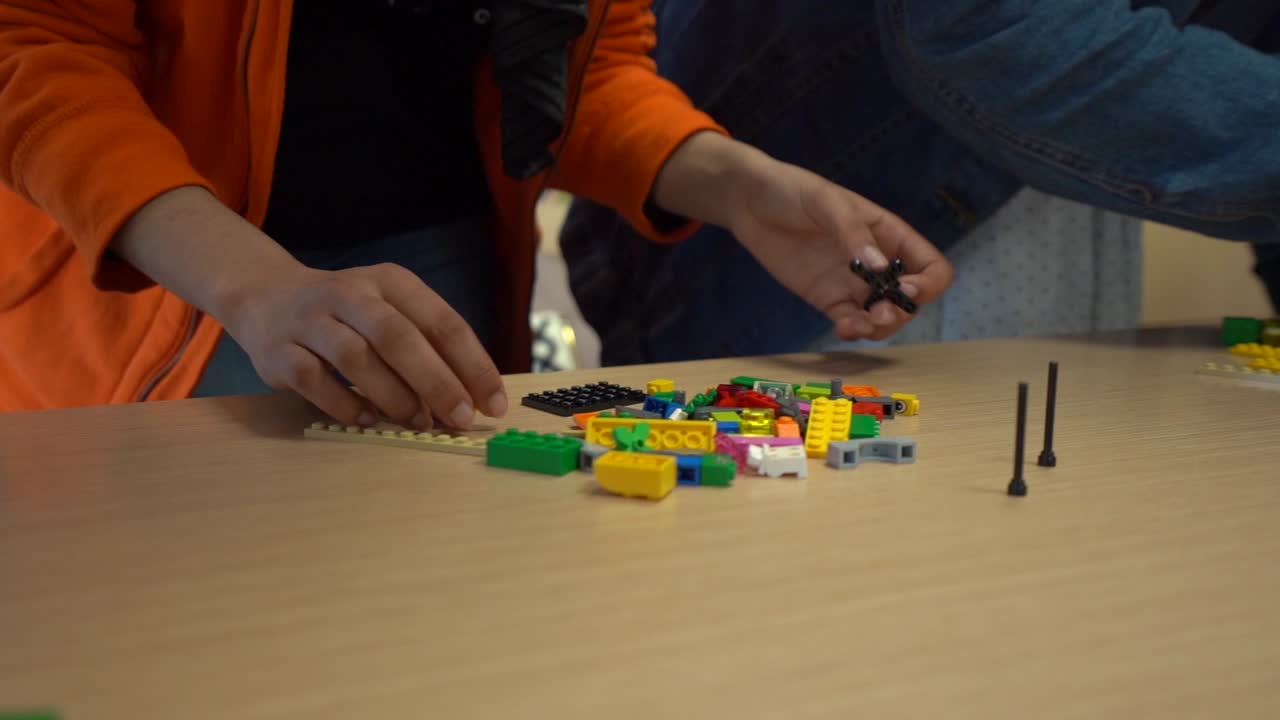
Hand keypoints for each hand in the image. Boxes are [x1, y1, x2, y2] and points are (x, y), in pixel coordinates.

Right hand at [112, 186, 506, 428]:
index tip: (493, 403)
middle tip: (459, 418)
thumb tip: (471, 400)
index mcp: (391, 282)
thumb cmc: (349, 316)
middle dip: (436, 382)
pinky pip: (315, 381)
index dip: (472, 365)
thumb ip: (428, 349)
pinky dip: (346, 405)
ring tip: (417, 423)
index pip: (442, 321)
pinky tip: (368, 421)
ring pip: (356, 358)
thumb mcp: (392, 313)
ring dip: (393, 396)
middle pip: (399, 337)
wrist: (266, 297)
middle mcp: (351, 293)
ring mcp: (310, 320)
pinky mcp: (278, 350)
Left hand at [652, 132, 953, 339]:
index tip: (905, 289)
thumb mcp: (827, 202)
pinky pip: (851, 321)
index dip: (927, 285)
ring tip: (857, 326)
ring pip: (883, 317)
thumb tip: (880, 269)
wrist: (749, 201)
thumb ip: (853, 234)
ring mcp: (853, 283)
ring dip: (879, 327)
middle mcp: (878, 263)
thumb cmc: (793, 190)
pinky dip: (854, 329)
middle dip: (901, 312)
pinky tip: (843, 328)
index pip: (932, 268)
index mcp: (890, 235)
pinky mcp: (827, 298)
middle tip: (878, 314)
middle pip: (911, 301)